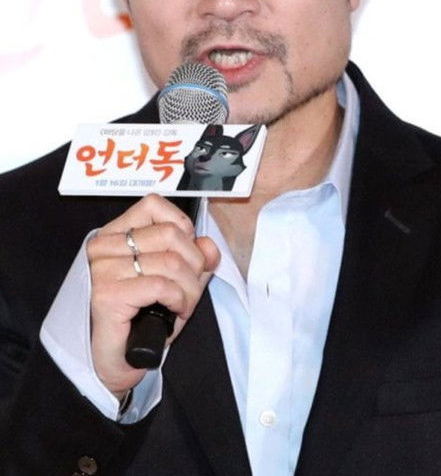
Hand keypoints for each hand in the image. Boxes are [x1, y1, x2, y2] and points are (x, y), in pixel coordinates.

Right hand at [86, 193, 219, 398]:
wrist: (113, 363)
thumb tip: (209, 245)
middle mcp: (104, 247)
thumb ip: (193, 261)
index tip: (188, 254)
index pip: (153, 205)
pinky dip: (179, 299)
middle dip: (194, 265)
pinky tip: (175, 312)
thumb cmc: (139, 321)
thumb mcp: (174, 284)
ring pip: (171, 261)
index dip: (183, 227)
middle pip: (171, 234)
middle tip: (190, 290)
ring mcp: (103, 269)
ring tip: (183, 305)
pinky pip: (162, 285)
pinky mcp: (108, 295)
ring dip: (190, 289)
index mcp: (115, 235)